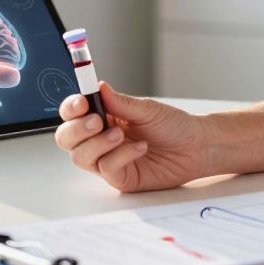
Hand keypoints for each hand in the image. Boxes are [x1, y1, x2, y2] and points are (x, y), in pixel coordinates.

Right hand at [54, 81, 210, 191]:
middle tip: (97, 121)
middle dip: (77, 129)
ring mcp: (108, 159)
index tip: (81, 103)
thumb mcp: (147, 109)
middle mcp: (100, 139)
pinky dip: (120, 156)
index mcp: (104, 116)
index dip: (71, 108)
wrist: (197, 147)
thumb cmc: (174, 126)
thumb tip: (97, 87)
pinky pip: (106, 169)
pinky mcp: (120, 177)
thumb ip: (120, 102)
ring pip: (81, 156)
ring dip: (98, 143)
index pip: (73, 113)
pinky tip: (139, 148)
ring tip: (121, 135)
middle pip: (67, 138)